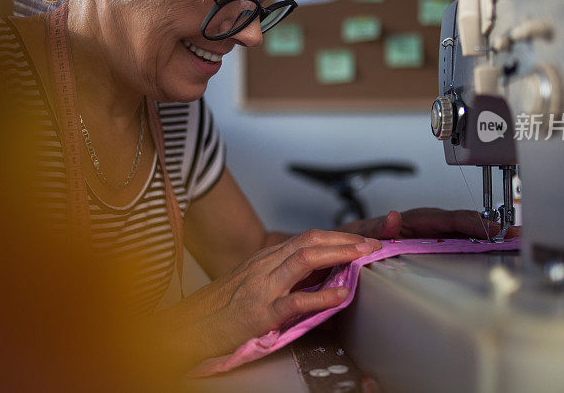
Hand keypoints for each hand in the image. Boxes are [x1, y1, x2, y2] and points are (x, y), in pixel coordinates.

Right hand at [168, 229, 380, 360]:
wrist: (190, 326)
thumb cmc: (222, 307)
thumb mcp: (254, 282)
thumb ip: (284, 276)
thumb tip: (321, 276)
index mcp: (267, 258)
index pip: (308, 237)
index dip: (339, 236)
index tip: (363, 239)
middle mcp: (266, 265)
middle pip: (311, 240)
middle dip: (346, 240)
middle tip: (373, 244)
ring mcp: (264, 286)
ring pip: (305, 259)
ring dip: (339, 255)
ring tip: (364, 257)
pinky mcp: (261, 312)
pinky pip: (295, 300)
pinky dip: (321, 296)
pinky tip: (341, 295)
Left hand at [335, 207, 520, 240]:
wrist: (338, 249)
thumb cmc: (349, 240)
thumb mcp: (358, 235)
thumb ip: (375, 229)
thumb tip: (394, 219)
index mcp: (408, 221)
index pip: (445, 219)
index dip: (470, 222)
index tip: (492, 229)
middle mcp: (420, 225)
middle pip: (460, 222)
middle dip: (489, 225)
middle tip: (516, 233)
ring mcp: (425, 235)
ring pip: (460, 231)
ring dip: (486, 235)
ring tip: (514, 240)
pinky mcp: (426, 246)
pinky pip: (454, 243)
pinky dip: (474, 244)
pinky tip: (494, 251)